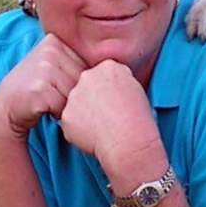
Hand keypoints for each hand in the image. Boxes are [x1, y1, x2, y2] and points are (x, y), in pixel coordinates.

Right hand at [0, 33, 87, 139]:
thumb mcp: (56, 66)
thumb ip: (78, 60)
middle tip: (53, 95)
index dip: (78, 81)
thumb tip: (116, 64)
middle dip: (74, 94)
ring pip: (75, 93)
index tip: (58, 83)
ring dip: (67, 105)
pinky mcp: (39, 88)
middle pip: (83, 79)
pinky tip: (44, 108)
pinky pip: (64, 106)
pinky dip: (59, 113)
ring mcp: (43, 67)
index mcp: (55, 40)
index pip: (86, 65)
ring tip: (49, 101)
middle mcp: (49, 50)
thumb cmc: (39, 88)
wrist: (7, 107)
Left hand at [60, 60, 167, 193]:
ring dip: (86, 114)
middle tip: (110, 115)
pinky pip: (71, 123)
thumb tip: (111, 88)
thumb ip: (120, 82)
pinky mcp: (66, 116)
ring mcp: (74, 96)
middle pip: (88, 87)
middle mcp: (87, 77)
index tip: (118, 102)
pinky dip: (80, 130)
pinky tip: (95, 136)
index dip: (111, 90)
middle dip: (94, 99)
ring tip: (104, 127)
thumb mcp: (136, 88)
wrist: (129, 139)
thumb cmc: (139, 118)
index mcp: (108, 67)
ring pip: (77, 105)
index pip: (104, 74)